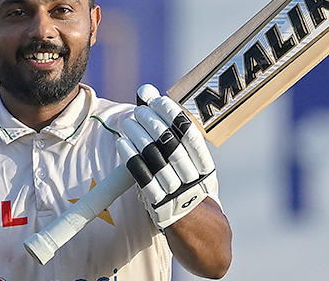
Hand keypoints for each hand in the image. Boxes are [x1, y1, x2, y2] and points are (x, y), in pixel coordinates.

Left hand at [117, 84, 216, 228]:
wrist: (199, 232)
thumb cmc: (189, 190)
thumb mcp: (194, 168)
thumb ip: (176, 137)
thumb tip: (150, 97)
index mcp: (206, 167)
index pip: (190, 135)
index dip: (172, 114)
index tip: (158, 99)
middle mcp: (194, 179)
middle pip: (171, 145)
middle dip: (153, 123)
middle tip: (139, 111)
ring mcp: (177, 193)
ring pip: (155, 159)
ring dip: (139, 137)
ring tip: (128, 123)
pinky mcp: (160, 206)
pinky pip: (143, 179)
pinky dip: (131, 158)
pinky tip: (122, 143)